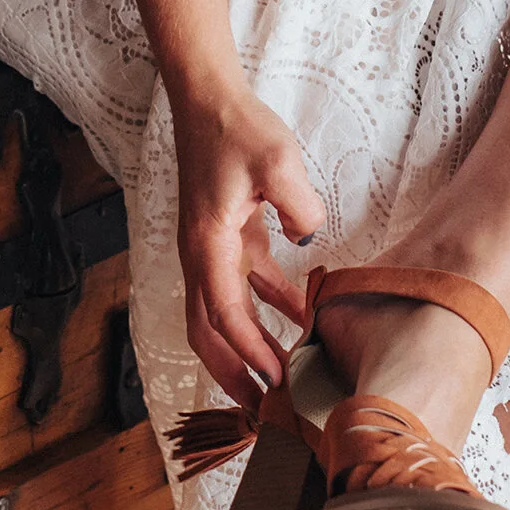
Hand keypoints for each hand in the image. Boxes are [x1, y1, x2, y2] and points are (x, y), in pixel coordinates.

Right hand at [171, 73, 322, 407]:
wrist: (208, 100)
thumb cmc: (236, 128)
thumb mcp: (277, 161)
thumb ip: (299, 206)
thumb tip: (308, 242)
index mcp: (206, 245)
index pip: (225, 314)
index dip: (250, 351)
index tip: (277, 379)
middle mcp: (201, 255)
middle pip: (207, 331)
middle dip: (231, 372)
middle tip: (262, 409)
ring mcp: (210, 248)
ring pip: (220, 315)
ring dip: (244, 349)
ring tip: (278, 380)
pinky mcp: (226, 237)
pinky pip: (242, 286)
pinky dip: (265, 309)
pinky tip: (300, 318)